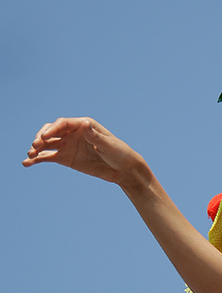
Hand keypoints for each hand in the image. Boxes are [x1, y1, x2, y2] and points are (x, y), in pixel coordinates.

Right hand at [23, 117, 143, 186]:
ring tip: (29, 156)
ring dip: (36, 148)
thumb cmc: (119, 153)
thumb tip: (84, 124)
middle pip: (51, 131)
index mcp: (84, 125)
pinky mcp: (65, 158)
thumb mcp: (108, 145)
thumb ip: (95, 136)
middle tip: (36, 146)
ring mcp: (68, 145)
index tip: (45, 137)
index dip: (52, 129)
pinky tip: (27, 164)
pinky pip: (47, 157)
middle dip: (41, 137)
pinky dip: (37, 159)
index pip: (63, 124)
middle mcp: (73, 133)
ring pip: (46, 144)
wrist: (123, 169)